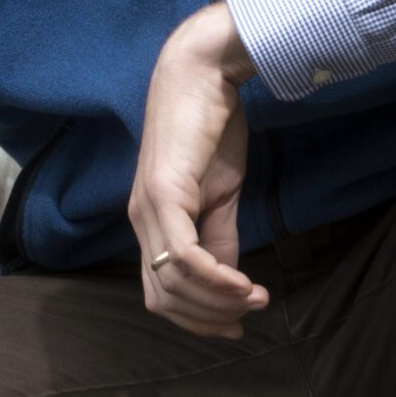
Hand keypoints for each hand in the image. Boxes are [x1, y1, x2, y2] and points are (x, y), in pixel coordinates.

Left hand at [129, 1, 268, 337]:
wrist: (204, 72)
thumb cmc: (213, 126)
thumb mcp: (221, 192)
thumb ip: (220, 236)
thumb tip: (229, 279)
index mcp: (152, 221)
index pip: (161, 292)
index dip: (198, 318)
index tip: (237, 324)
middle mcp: (141, 221)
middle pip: (163, 298)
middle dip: (209, 317)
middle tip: (250, 313)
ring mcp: (148, 208)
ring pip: (172, 283)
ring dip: (217, 302)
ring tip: (254, 297)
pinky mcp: (164, 193)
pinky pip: (184, 256)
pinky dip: (215, 279)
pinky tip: (243, 283)